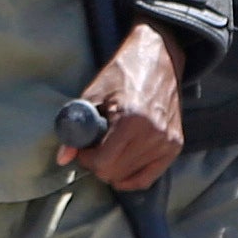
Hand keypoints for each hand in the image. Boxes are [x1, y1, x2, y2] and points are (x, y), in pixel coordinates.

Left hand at [68, 21, 185, 194]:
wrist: (159, 59)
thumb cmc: (122, 73)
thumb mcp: (93, 94)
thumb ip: (76, 127)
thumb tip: (62, 158)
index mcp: (131, 120)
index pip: (102, 162)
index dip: (86, 159)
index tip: (83, 149)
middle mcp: (153, 134)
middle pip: (115, 173)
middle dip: (98, 165)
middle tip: (94, 150)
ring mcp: (167, 141)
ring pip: (130, 177)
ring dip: (114, 169)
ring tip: (110, 149)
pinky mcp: (175, 145)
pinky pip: (149, 177)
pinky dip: (132, 177)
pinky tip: (122, 166)